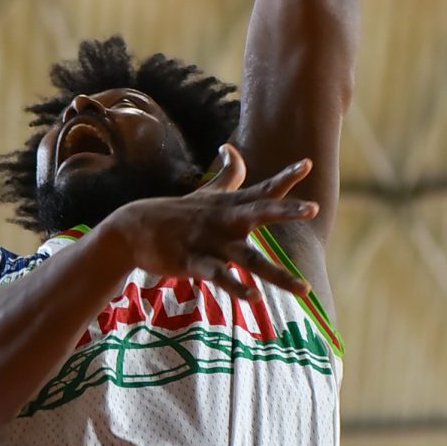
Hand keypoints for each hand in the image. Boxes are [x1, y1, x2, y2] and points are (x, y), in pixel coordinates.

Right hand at [105, 144, 316, 298]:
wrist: (132, 228)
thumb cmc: (175, 213)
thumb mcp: (205, 193)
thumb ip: (227, 175)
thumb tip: (230, 148)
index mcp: (230, 205)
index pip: (263, 189)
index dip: (286, 177)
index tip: (308, 164)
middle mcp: (225, 221)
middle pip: (260, 213)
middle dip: (286, 211)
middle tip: (313, 208)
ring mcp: (210, 242)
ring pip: (249, 258)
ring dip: (277, 274)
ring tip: (304, 288)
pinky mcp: (194, 262)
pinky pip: (219, 276)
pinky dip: (236, 287)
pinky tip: (253, 297)